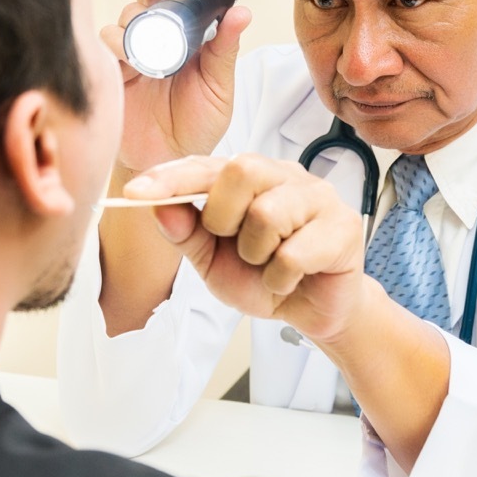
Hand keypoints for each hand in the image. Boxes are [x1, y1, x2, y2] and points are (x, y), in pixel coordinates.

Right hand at [102, 0, 252, 173]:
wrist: (165, 163)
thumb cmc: (194, 125)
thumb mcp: (219, 88)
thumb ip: (225, 50)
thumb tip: (241, 11)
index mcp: (187, 29)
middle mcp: (157, 31)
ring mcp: (131, 47)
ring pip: (127, 12)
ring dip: (140, 16)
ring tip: (155, 37)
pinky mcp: (110, 68)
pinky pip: (105, 42)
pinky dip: (116, 42)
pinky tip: (129, 55)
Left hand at [124, 153, 369, 342]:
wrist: (311, 311)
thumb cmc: (263, 276)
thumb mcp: (211, 260)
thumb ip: (186, 232)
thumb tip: (158, 207)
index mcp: (247, 177)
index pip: (203, 165)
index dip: (169, 178)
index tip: (134, 192)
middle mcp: (282, 175)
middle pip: (241, 171)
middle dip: (225, 219)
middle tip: (238, 246)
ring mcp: (316, 196)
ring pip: (268, 213)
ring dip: (256, 255)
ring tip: (268, 265)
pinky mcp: (343, 226)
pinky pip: (294, 253)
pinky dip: (280, 278)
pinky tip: (290, 279)